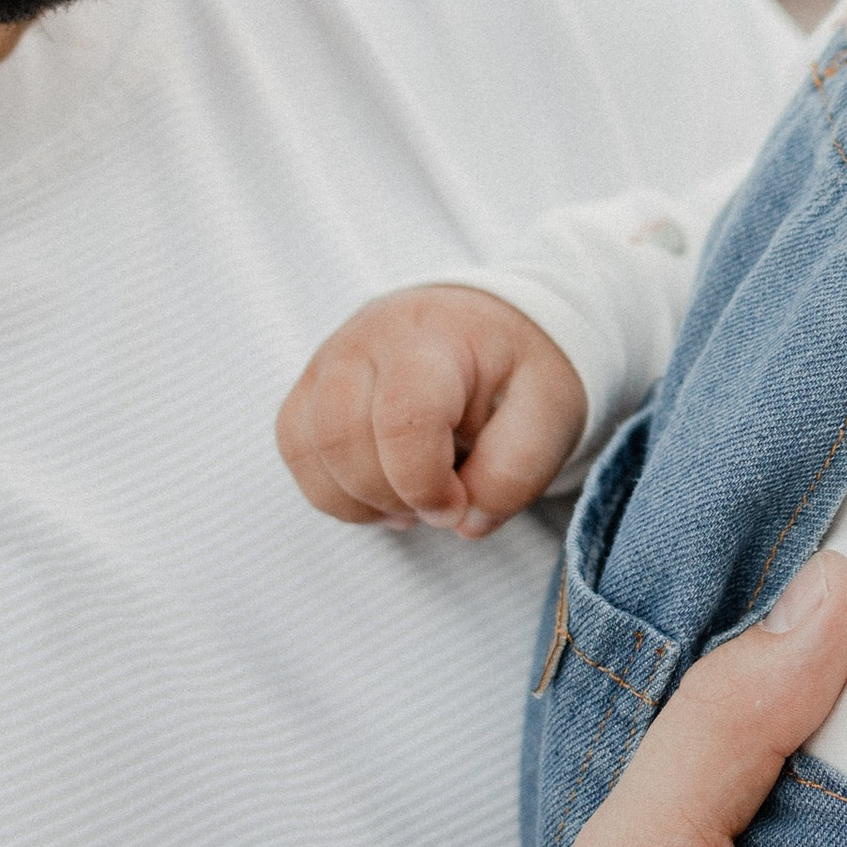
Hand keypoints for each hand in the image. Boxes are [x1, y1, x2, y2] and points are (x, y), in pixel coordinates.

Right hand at [275, 283, 585, 532]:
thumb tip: (465, 522)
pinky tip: (382, 493)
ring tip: (412, 501)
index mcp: (433, 338)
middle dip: (392, 496)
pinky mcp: (309, 387)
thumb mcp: (550, 410)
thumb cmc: (517, 369)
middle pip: (342, 439)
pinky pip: (296, 451)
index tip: (458, 506)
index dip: (424, 485)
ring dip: (359, 500)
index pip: (402, 420)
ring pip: (307, 449)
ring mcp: (328, 360)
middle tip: (442, 504)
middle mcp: (365, 340)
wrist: (488, 324)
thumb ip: (516, 471)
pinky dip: (334, 491)